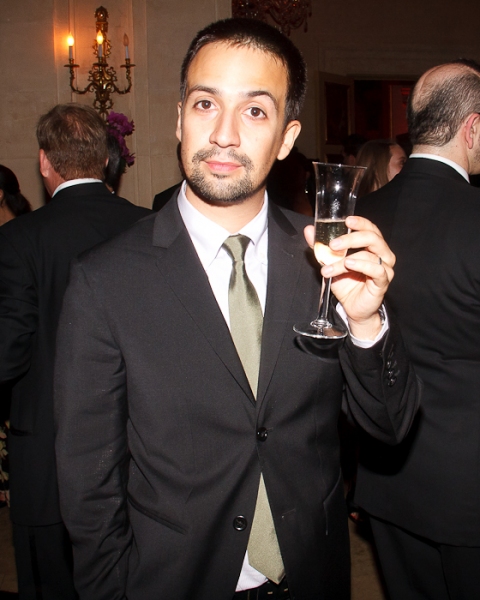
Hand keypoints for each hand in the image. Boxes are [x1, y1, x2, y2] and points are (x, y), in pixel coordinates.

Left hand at [304, 215, 394, 338]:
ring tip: (329, 267)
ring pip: (368, 256)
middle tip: (333, 244)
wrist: (352, 307)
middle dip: (351, 238)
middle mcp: (382, 254)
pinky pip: (376, 270)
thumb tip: (309, 230)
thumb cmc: (346, 283)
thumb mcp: (330, 262)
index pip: (370, 228)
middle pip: (372, 238)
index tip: (346, 220)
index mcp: (372, 246)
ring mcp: (385, 267)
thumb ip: (321, 246)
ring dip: (344, 260)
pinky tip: (349, 265)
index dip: (360, 222)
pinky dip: (361, 266)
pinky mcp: (383, 281)